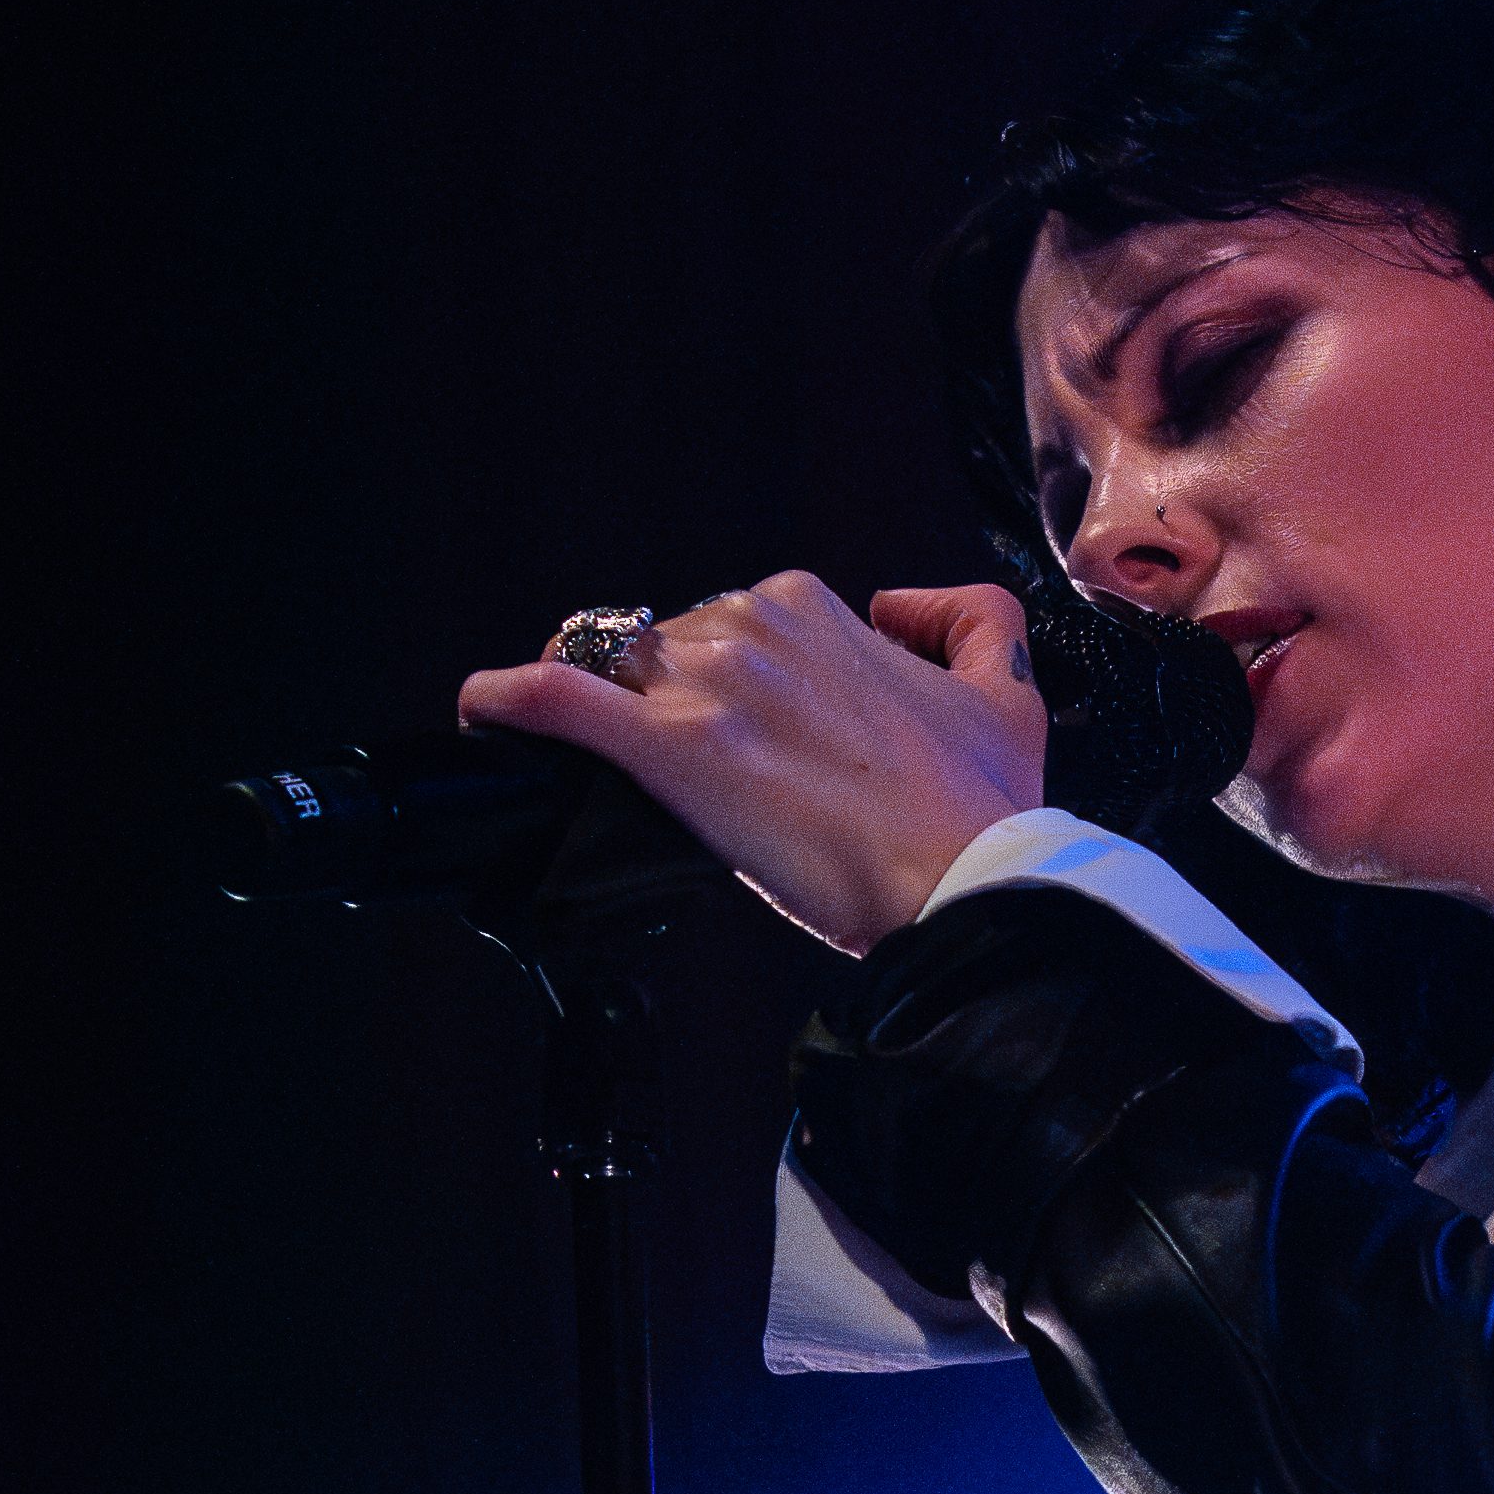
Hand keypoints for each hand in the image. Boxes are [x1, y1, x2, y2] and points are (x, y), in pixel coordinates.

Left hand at [456, 573, 1046, 951]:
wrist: (969, 887)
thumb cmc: (982, 814)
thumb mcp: (1009, 698)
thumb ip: (972, 623)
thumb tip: (905, 606)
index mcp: (815, 609)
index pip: (721, 626)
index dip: (716, 685)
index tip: (734, 738)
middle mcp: (754, 628)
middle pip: (657, 650)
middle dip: (664, 706)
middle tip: (698, 782)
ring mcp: (708, 684)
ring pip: (605, 674)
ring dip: (599, 717)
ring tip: (597, 773)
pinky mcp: (668, 750)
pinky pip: (554, 700)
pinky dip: (507, 701)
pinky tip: (484, 713)